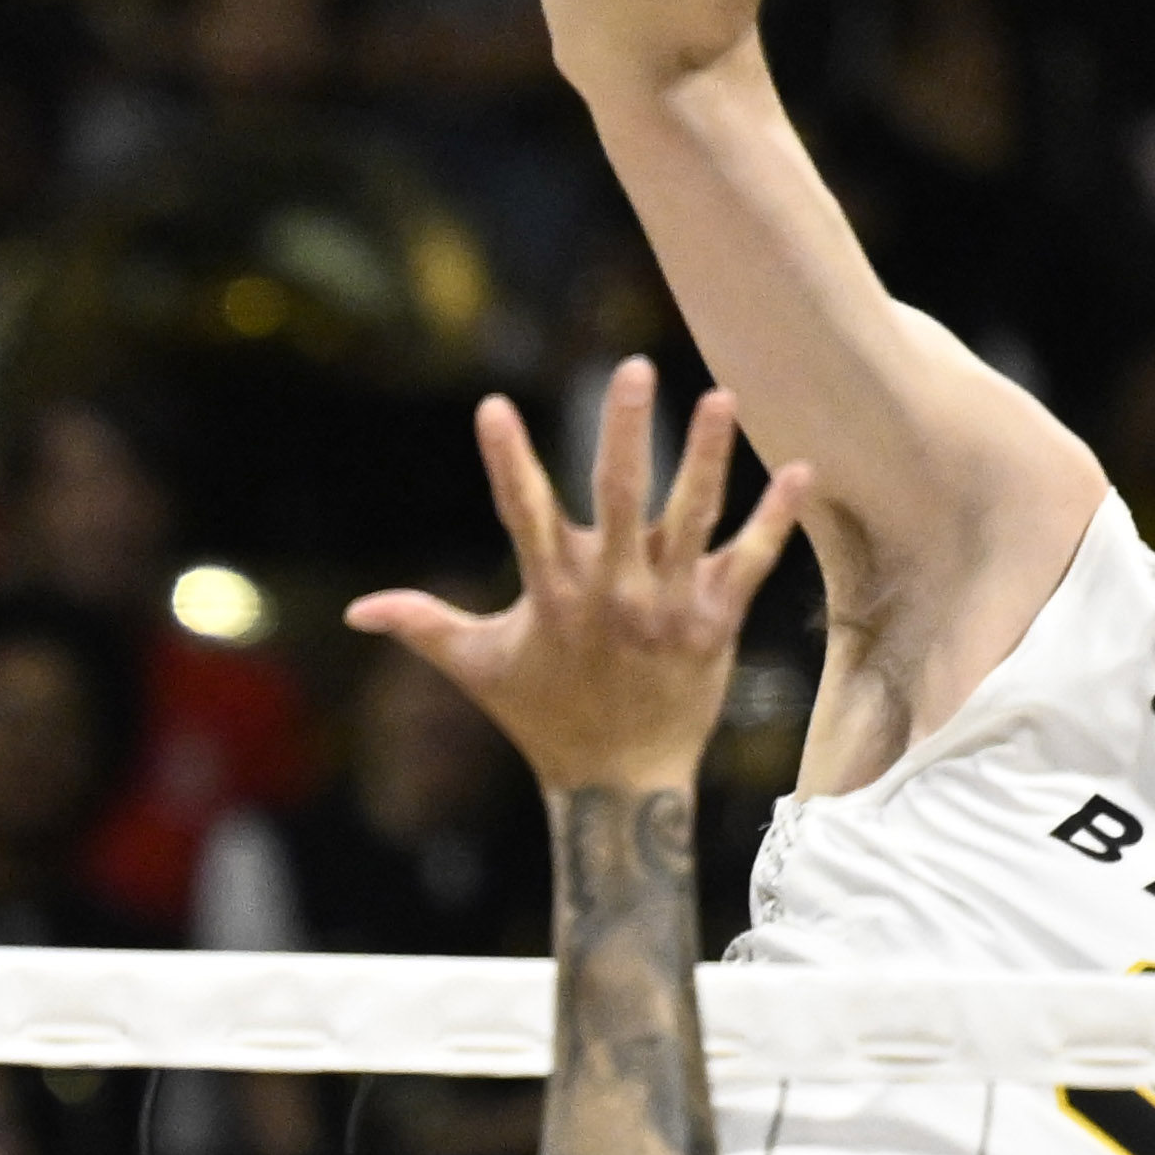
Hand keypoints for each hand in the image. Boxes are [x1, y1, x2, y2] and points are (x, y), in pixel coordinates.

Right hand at [349, 362, 802, 797]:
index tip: (494, 408)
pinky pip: (753, 561)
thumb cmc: (544, 718)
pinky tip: (800, 469)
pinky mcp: (716, 622)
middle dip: (625, 432)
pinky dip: (776, 518)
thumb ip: (423, 624)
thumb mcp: (478, 668)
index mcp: (554, 594)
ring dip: (708, 457)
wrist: (623, 784)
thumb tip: (354, 612)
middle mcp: (613, 593)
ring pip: (692, 519)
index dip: (507, 462)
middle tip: (632, 370)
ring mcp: (670, 607)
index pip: (523, 514)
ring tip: (720, 397)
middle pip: (619, 498)